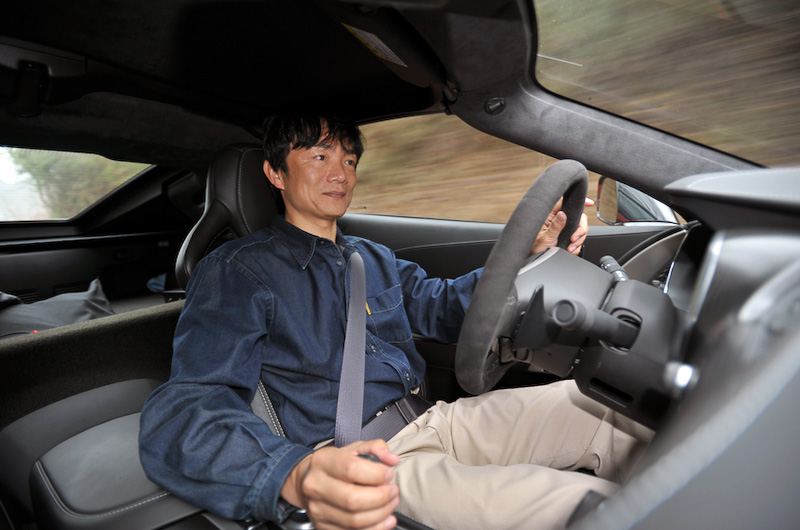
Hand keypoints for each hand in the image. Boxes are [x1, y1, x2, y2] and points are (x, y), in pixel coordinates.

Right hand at [281, 440, 400, 529]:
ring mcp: (317, 509)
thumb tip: (392, 460)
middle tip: (393, 491)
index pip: (352, 469)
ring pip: (354, 520)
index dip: (377, 474)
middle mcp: (315, 486)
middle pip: (353, 499)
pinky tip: (385, 520)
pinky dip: (375, 529)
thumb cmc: (335, 464)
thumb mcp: (354, 448)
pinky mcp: (322, 526)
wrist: (307, 480)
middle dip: (382, 497)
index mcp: (323, 461)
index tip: (389, 474)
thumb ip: (376, 448)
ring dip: (381, 514)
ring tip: (391, 503)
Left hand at [531, 197, 592, 255]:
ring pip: (580, 229)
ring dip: (578, 240)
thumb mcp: (545, 238)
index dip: (579, 201)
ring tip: (569, 247)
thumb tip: (562, 214)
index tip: (589, 203)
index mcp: (550, 216)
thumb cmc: (534, 248)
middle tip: (573, 239)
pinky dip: (576, 246)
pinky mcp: (567, 237)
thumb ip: (554, 226)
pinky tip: (569, 249)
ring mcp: (564, 229)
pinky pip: (579, 239)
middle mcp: (558, 220)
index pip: (565, 203)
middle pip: (579, 218)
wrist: (535, 259)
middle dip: (580, 230)